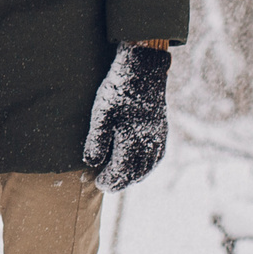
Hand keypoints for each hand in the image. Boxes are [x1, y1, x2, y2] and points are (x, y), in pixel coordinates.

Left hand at [83, 43, 169, 191]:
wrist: (143, 68)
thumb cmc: (119, 90)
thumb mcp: (101, 114)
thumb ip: (97, 141)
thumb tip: (91, 163)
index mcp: (133, 142)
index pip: (121, 172)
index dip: (109, 180)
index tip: (98, 183)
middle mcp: (148, 143)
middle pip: (136, 173)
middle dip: (121, 182)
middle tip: (107, 185)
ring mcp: (158, 136)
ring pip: (149, 166)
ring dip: (135, 176)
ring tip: (123, 179)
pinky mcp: (161, 127)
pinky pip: (157, 155)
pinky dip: (149, 165)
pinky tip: (142, 164)